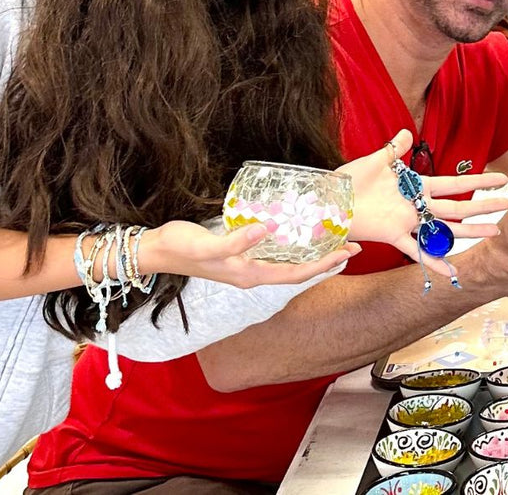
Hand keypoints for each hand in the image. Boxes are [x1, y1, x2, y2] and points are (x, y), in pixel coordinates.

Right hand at [144, 220, 360, 286]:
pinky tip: (299, 235)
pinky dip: (293, 247)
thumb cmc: (179, 247)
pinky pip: (275, 255)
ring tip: (333, 241)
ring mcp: (246, 267)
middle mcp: (252, 275)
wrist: (155, 250)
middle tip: (352, 245)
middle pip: (298, 271)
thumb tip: (265, 230)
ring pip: (288, 264)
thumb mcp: (206, 244)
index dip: (324, 265)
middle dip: (327, 261)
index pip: (297, 274)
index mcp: (249, 275)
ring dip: (313, 255)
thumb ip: (235, 241)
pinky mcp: (240, 256)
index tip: (348, 252)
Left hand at [341, 130, 507, 279]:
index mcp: (415, 186)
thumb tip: (407, 132)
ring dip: (469, 231)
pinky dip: (433, 262)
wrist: (327, 201)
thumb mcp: (375, 160)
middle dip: (483, 206)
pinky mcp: (393, 235)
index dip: (478, 181)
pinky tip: (451, 273)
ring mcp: (408, 222)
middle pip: (457, 206)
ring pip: (445, 228)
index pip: (455, 183)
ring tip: (493, 232)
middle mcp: (417, 205)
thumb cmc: (349, 181)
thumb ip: (394, 149)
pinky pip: (416, 251)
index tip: (500, 179)